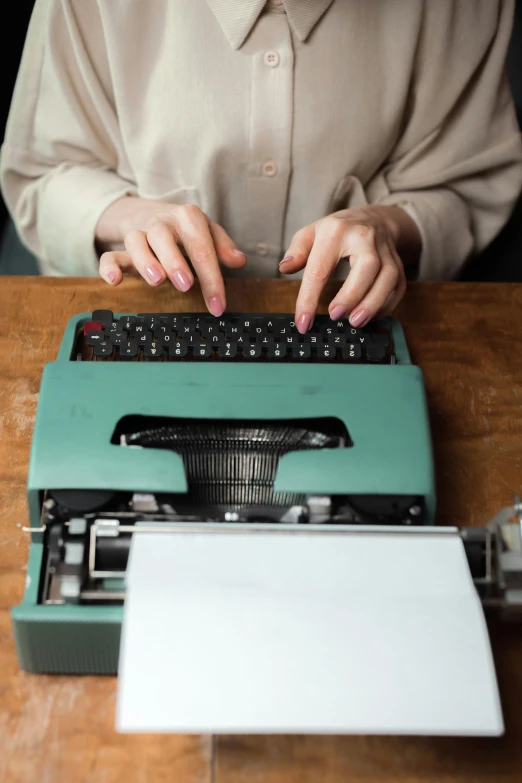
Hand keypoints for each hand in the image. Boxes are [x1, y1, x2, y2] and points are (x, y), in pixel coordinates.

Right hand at [96, 197, 246, 316]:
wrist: (152, 214)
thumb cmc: (187, 231)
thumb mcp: (208, 233)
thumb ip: (223, 246)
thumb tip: (240, 260)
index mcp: (187, 217)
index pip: (201, 246)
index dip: (212, 278)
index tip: (218, 305)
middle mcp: (161, 223)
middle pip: (163, 237)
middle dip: (175, 261)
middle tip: (186, 285)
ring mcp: (140, 234)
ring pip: (136, 241)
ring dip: (145, 261)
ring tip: (157, 281)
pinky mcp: (122, 249)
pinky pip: (110, 255)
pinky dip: (109, 267)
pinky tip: (115, 282)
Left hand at [279, 205, 419, 332]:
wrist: (375, 218)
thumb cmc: (338, 231)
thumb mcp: (311, 233)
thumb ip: (297, 250)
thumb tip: (285, 268)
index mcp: (336, 231)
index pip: (321, 268)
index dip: (309, 298)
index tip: (303, 322)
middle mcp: (365, 238)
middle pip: (367, 267)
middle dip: (352, 295)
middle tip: (335, 316)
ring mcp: (386, 250)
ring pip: (388, 277)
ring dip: (373, 303)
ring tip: (356, 322)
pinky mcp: (398, 264)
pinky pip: (398, 287)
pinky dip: (385, 305)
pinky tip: (369, 316)